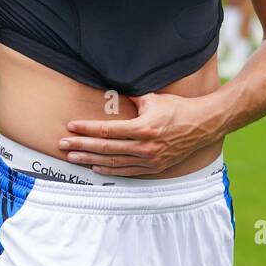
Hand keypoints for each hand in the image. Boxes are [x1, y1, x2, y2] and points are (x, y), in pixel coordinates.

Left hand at [59, 92, 215, 176]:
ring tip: (72, 157)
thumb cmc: (178, 108)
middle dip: (81, 146)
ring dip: (90, 160)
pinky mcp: (154, 167)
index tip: (71, 126)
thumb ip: (132, 99)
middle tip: (62, 145)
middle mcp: (145, 146)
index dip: (87, 128)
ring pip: (113, 162)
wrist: (202, 125)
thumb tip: (114, 94)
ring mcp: (149, 159)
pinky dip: (109, 170)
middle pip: (105, 148)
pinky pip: (126, 171)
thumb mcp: (154, 99)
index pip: (107, 130)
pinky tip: (95, 166)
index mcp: (144, 127)